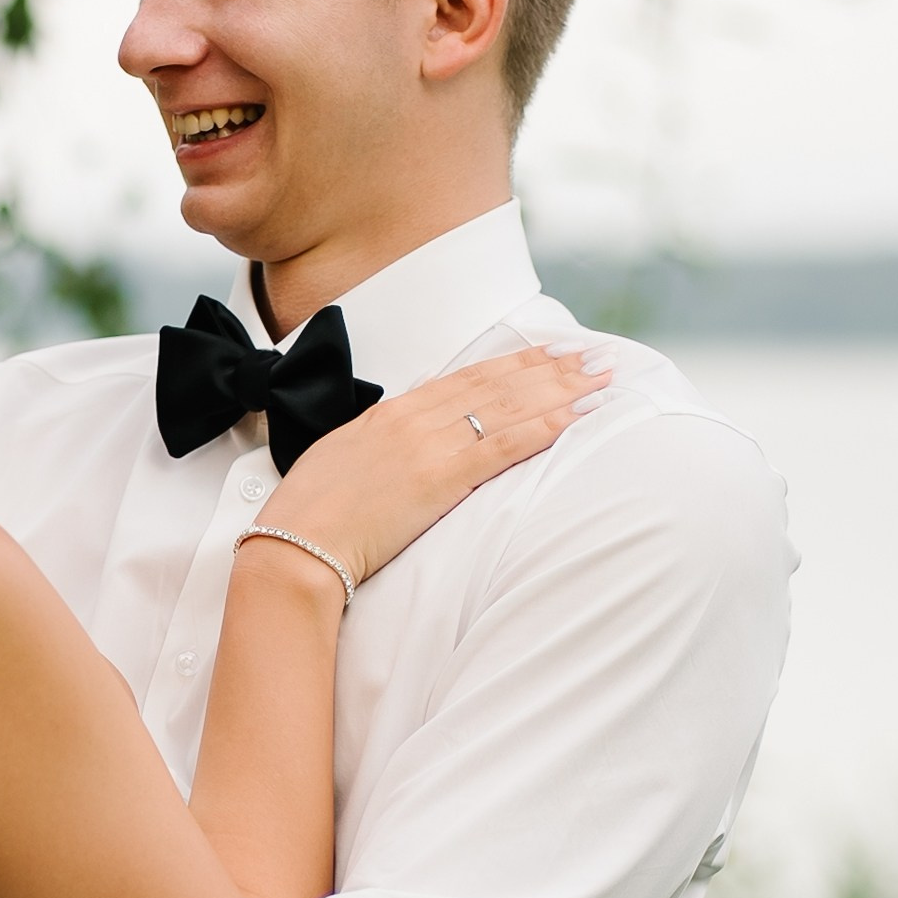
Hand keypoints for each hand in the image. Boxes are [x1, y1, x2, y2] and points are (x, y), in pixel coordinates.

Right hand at [263, 346, 605, 587]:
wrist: (296, 545)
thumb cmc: (311, 513)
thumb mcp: (344, 456)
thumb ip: (384, 435)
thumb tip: (416, 414)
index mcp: (390, 413)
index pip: (466, 378)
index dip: (513, 362)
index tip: (550, 352)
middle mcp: (414, 419)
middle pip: (497, 384)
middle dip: (551, 367)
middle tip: (596, 355)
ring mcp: (429, 445)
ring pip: (509, 406)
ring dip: (562, 389)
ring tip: (601, 378)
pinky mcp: (441, 478)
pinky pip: (504, 445)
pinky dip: (546, 426)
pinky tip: (577, 416)